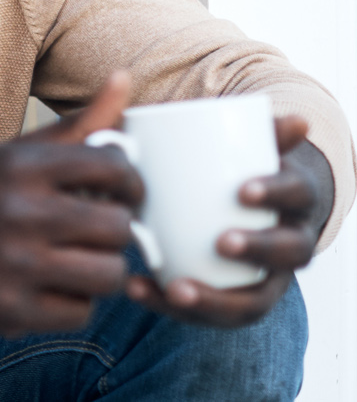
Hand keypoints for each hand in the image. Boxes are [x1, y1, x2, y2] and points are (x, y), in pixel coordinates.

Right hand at [0, 73, 142, 335]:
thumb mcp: (15, 154)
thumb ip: (78, 124)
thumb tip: (125, 77)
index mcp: (21, 166)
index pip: (114, 167)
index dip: (130, 182)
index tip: (120, 192)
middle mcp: (18, 212)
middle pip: (119, 227)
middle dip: (115, 230)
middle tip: (96, 231)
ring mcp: (14, 264)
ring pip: (109, 274)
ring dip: (101, 270)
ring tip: (79, 261)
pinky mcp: (11, 309)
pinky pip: (82, 312)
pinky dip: (73, 302)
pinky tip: (50, 286)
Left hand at [125, 115, 330, 326]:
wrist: (242, 205)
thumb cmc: (234, 168)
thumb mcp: (242, 145)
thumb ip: (250, 128)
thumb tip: (287, 117)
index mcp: (293, 199)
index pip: (296, 194)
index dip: (275, 192)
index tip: (241, 190)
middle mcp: (290, 244)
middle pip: (288, 253)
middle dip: (258, 250)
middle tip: (222, 241)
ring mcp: (264, 279)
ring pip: (252, 301)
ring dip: (215, 300)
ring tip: (174, 288)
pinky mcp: (231, 300)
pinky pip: (210, 316)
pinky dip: (172, 307)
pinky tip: (136, 289)